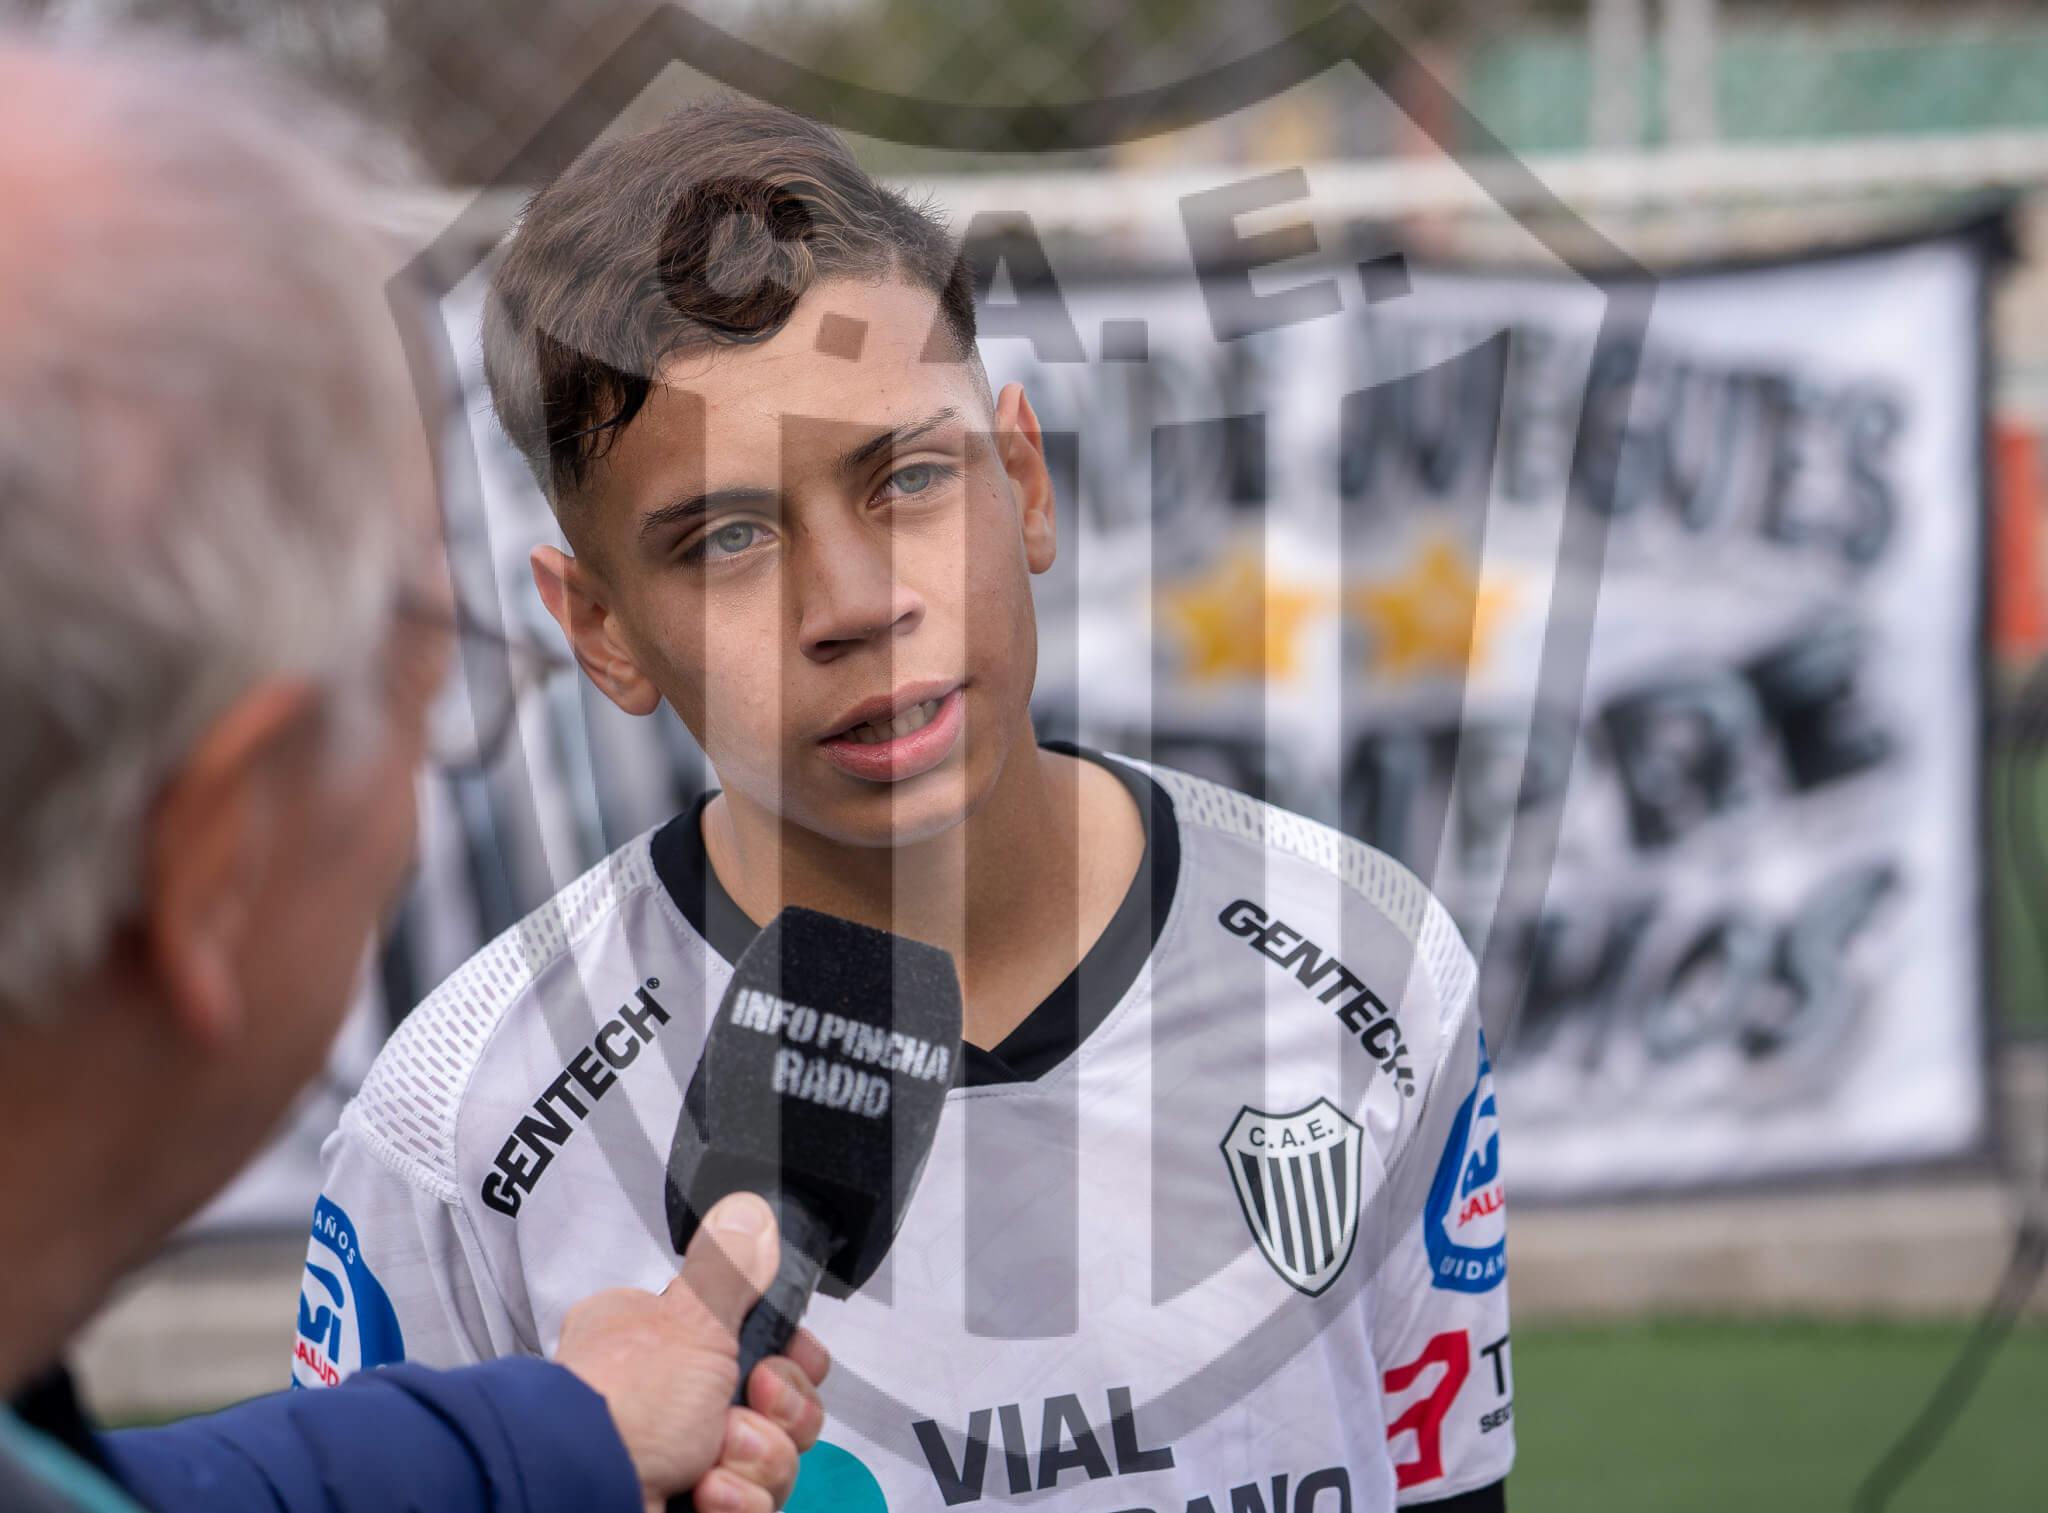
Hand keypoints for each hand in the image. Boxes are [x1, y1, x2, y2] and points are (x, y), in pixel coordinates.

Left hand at [552, 1193, 830, 1512]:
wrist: (583, 1494)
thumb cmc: (619, 1404)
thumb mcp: (688, 1320)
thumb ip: (728, 1268)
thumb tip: (747, 1214)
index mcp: (674, 1343)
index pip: (766, 1347)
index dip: (791, 1360)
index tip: (781, 1361)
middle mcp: (681, 1400)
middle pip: (782, 1405)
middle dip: (779, 1411)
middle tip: (751, 1401)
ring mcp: (689, 1458)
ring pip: (774, 1458)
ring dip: (756, 1459)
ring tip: (714, 1459)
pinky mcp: (698, 1505)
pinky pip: (754, 1504)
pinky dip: (737, 1501)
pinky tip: (706, 1492)